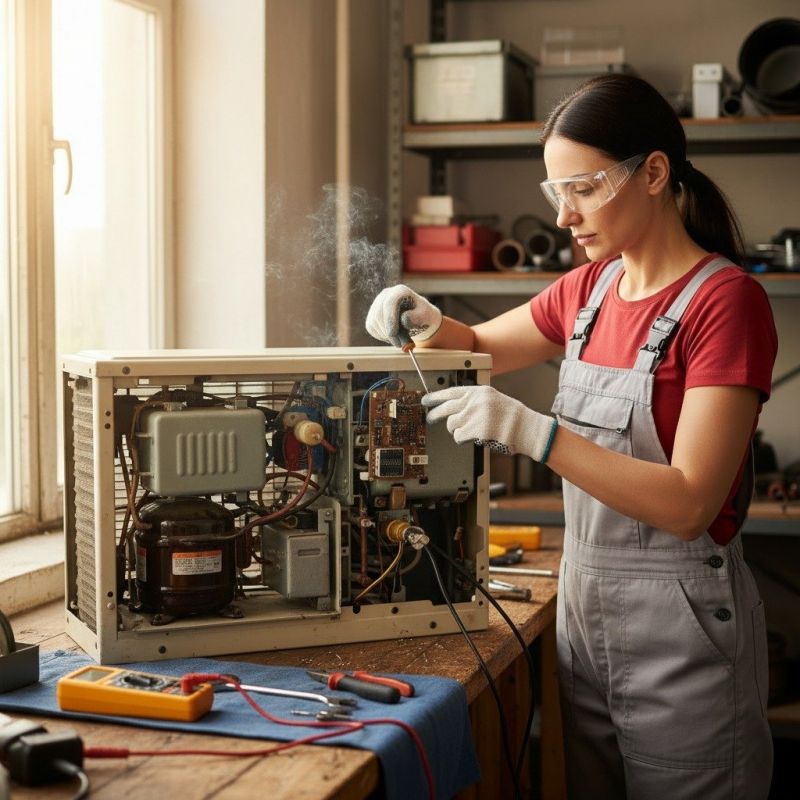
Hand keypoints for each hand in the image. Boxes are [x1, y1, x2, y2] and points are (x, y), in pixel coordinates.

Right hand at [365, 285, 442, 347]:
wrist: (418, 317)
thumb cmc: (423, 315)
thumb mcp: (425, 316)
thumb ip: (417, 317)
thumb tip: (404, 319)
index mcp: (400, 291)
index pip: (389, 303)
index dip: (389, 318)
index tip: (392, 334)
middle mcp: (386, 294)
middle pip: (379, 313)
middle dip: (387, 331)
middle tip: (398, 344)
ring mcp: (377, 304)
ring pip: (374, 322)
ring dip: (385, 335)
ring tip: (399, 340)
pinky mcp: (372, 314)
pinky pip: (371, 328)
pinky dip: (381, 336)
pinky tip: (392, 337)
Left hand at [422, 385, 557, 461]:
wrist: (527, 428)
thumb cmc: (513, 417)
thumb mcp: (493, 400)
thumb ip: (475, 401)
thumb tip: (454, 407)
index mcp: (479, 391)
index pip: (451, 392)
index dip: (436, 396)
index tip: (426, 400)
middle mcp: (475, 401)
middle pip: (446, 408)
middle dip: (435, 414)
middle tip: (430, 417)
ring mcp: (475, 415)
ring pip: (451, 425)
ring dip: (457, 430)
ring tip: (469, 432)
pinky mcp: (476, 429)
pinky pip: (458, 437)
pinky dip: (463, 440)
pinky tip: (473, 438)